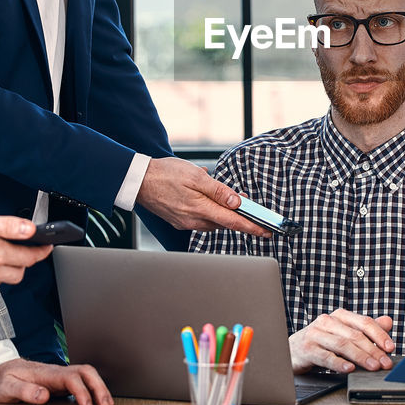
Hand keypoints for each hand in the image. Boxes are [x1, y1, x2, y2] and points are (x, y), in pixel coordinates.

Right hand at [0, 209, 49, 285]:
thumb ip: (8, 226)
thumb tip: (31, 230)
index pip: (29, 258)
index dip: (42, 252)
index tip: (48, 246)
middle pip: (18, 274)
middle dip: (26, 263)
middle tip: (27, 250)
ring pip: (0, 280)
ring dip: (8, 270)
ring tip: (6, 255)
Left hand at [0, 358, 113, 404]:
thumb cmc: (1, 379)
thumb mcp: (6, 386)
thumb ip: (24, 390)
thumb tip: (44, 395)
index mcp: (45, 373)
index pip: (71, 378)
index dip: (82, 392)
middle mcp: (55, 372)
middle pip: (85, 372)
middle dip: (99, 387)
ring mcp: (58, 376)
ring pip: (86, 375)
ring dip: (98, 387)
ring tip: (106, 403)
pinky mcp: (58, 382)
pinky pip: (80, 382)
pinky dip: (92, 389)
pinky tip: (95, 400)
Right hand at [136, 157, 268, 236]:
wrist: (138, 180)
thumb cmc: (166, 174)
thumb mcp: (196, 176)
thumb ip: (218, 191)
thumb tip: (237, 202)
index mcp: (200, 209)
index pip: (233, 222)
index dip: (252, 227)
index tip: (266, 231)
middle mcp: (193, 220)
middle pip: (224, 223)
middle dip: (238, 218)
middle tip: (251, 210)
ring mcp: (185, 222)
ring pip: (212, 222)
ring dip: (223, 214)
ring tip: (228, 202)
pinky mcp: (179, 221)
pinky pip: (201, 219)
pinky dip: (209, 212)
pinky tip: (208, 201)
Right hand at [289, 310, 394, 373]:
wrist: (291, 350)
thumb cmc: (321, 342)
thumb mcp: (344, 334)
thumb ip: (366, 329)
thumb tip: (388, 322)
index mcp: (340, 316)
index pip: (364, 322)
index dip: (379, 334)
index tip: (391, 347)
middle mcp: (327, 322)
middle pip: (355, 335)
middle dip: (373, 350)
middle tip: (386, 363)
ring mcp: (316, 334)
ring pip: (342, 345)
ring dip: (360, 357)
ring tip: (373, 366)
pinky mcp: (306, 349)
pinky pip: (325, 357)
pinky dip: (339, 363)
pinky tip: (349, 369)